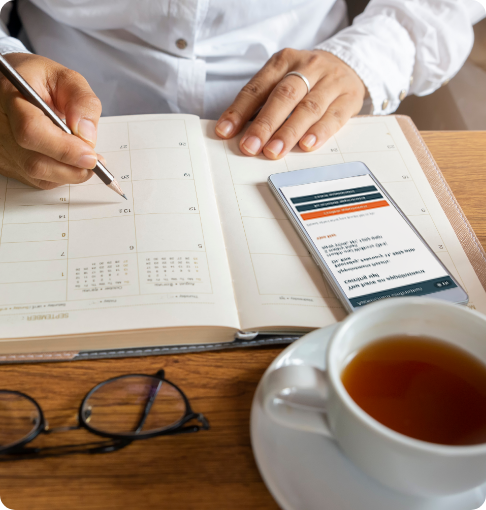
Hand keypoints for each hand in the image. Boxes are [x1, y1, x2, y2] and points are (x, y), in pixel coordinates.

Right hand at [0, 53, 101, 188]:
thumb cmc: (40, 81)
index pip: (32, 131)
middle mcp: (0, 125)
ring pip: (37, 175)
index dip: (65, 149)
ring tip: (86, 160)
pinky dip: (60, 176)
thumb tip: (86, 135)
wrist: (17, 86)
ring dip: (69, 174)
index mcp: (11, 96)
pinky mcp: (7, 162)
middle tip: (95, 161)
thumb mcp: (66, 79)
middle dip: (72, 167)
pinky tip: (69, 162)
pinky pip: (36, 180)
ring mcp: (1, 146)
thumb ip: (82, 102)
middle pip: (34, 161)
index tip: (91, 156)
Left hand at [215, 49, 365, 158]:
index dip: (240, 111)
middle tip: (250, 147)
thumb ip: (262, 103)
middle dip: (264, 124)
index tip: (225, 131)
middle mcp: (308, 67)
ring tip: (274, 151)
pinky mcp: (349, 97)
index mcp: (284, 61)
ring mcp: (331, 81)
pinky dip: (319, 132)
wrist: (349, 65)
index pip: (258, 87)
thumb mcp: (283, 80)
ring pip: (308, 108)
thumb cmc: (308, 79)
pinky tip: (307, 145)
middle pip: (283, 96)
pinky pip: (334, 117)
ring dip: (288, 132)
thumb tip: (238, 133)